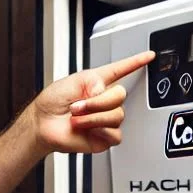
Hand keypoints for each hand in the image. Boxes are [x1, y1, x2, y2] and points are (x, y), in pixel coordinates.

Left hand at [30, 51, 153, 154]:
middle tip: (78, 106)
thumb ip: (94, 81)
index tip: (149, 55)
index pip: (121, 70)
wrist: (42, 124)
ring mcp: (105, 119)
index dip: (136, 62)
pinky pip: (115, 134)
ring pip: (117, 116)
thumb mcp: (73, 81)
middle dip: (97, 102)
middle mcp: (104, 101)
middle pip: (120, 95)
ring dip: (93, 116)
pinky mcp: (105, 137)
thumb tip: (105, 92)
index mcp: (97, 83)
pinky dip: (100, 131)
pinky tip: (87, 129)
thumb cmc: (52, 102)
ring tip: (76, 118)